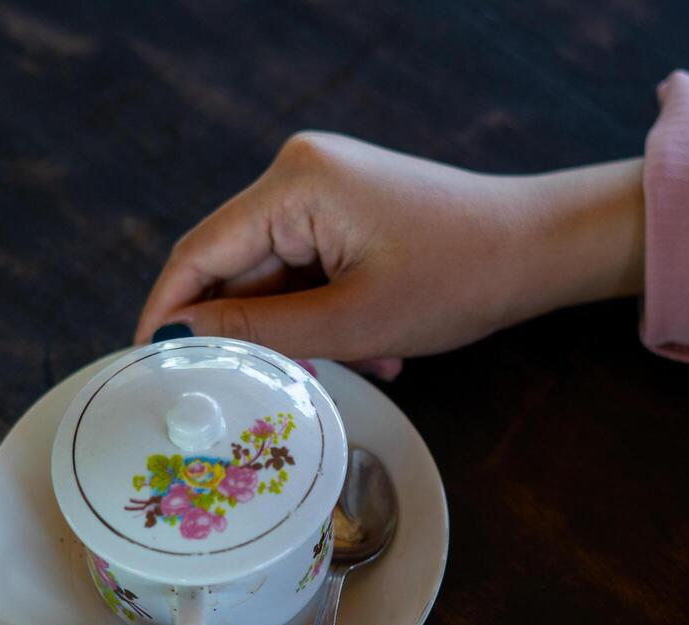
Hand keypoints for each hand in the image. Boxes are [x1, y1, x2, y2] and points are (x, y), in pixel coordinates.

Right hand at [134, 132, 643, 369]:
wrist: (539, 250)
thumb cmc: (458, 277)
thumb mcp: (352, 321)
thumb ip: (259, 331)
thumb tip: (183, 336)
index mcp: (295, 184)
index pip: (200, 253)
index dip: (168, 312)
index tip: (149, 366)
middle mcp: (299, 173)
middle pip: (237, 268)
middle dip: (257, 332)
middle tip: (267, 386)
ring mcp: (324, 189)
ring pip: (276, 278)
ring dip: (303, 331)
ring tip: (357, 362)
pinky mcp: (345, 209)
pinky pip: (308, 271)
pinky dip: (327, 315)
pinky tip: (373, 347)